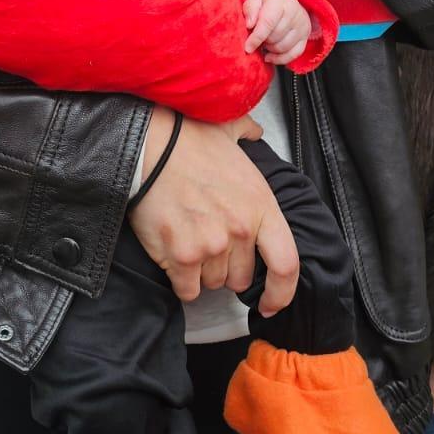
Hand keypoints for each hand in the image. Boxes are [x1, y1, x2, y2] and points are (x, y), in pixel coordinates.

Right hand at [129, 107, 298, 317]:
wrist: (146, 145)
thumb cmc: (184, 139)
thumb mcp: (228, 130)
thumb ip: (249, 135)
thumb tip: (255, 131)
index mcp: (261, 205)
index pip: (286, 265)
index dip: (282, 292)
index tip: (271, 302)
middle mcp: (241, 231)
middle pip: (241, 278)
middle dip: (227, 267)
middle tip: (208, 241)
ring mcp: (212, 246)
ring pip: (213, 283)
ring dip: (202, 271)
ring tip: (187, 238)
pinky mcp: (182, 257)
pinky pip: (187, 289)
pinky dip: (180, 280)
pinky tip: (173, 255)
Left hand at [243, 0, 310, 65]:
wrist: (286, 0)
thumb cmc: (268, 1)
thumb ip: (250, 10)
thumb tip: (250, 25)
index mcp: (280, 1)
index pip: (268, 22)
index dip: (257, 37)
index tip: (248, 48)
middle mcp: (295, 13)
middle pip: (275, 37)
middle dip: (263, 41)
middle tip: (257, 36)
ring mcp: (302, 26)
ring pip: (283, 47)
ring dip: (270, 49)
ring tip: (265, 41)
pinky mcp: (305, 37)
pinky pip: (294, 54)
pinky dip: (280, 59)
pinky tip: (270, 55)